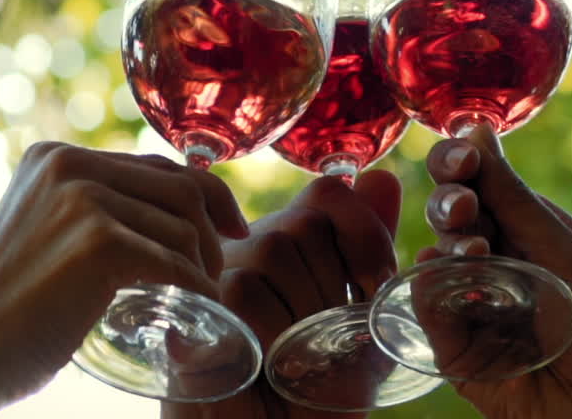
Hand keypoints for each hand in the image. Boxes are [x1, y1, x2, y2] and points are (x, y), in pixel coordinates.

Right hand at [0, 143, 247, 418]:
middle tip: (223, 261)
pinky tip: (200, 307)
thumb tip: (162, 213)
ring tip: (202, 293)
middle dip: (214, 223)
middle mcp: (68, 164)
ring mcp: (83, 200)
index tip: (228, 223)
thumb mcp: (41, 231)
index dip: (203, 191)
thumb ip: (84, 210)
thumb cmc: (3, 308)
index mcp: (53, 156)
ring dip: (205, 264)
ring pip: (183, 226)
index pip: (152, 163)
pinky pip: (176, 263)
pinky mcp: (99, 243)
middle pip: (178, 185)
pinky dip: (198, 289)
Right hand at [163, 169, 401, 418]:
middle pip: (303, 224)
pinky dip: (270, 335)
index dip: (362, 231)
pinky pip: (241, 292)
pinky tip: (268, 364)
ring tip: (294, 360)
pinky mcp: (189, 308)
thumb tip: (383, 178)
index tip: (375, 286)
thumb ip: (369, 258)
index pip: (327, 195)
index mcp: (286, 244)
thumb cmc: (312, 394)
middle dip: (334, 290)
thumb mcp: (359, 327)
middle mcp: (244, 249)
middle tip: (324, 343)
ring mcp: (210, 275)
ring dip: (303, 316)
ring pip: (273, 252)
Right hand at [419, 125, 571, 418]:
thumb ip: (513, 196)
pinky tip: (449, 279)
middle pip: (450, 213)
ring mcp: (469, 301)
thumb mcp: (562, 251)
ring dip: (451, 243)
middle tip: (464, 206)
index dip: (463, 165)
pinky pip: (426, 304)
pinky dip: (433, 287)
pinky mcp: (451, 345)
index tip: (460, 156)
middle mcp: (494, 261)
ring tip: (476, 250)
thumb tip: (477, 130)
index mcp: (525, 232)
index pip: (480, 186)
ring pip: (434, 254)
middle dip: (452, 201)